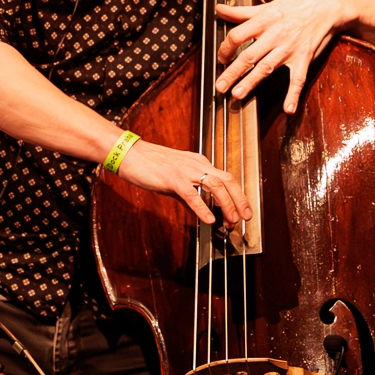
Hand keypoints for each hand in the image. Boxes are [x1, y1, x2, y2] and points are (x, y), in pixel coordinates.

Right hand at [114, 139, 250, 232]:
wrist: (129, 154)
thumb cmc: (149, 165)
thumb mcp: (174, 180)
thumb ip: (189, 193)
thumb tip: (201, 210)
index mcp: (199, 162)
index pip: (226, 178)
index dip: (237, 196)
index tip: (240, 212)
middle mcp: (196, 164)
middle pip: (227, 180)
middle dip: (240, 199)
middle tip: (245, 217)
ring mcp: (185, 170)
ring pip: (215, 185)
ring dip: (227, 204)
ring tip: (231, 220)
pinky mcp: (172, 178)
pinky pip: (191, 193)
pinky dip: (202, 207)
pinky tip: (208, 220)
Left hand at [212, 0, 351, 113]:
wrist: (327, 7)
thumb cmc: (296, 6)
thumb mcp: (268, 6)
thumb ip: (242, 12)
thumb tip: (219, 9)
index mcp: (264, 21)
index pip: (238, 35)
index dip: (226, 48)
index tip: (221, 58)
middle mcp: (275, 35)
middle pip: (249, 55)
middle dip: (233, 71)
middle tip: (220, 86)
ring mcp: (289, 49)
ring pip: (267, 66)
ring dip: (252, 81)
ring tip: (238, 94)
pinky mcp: (304, 58)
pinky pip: (298, 78)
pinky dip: (294, 94)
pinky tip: (289, 108)